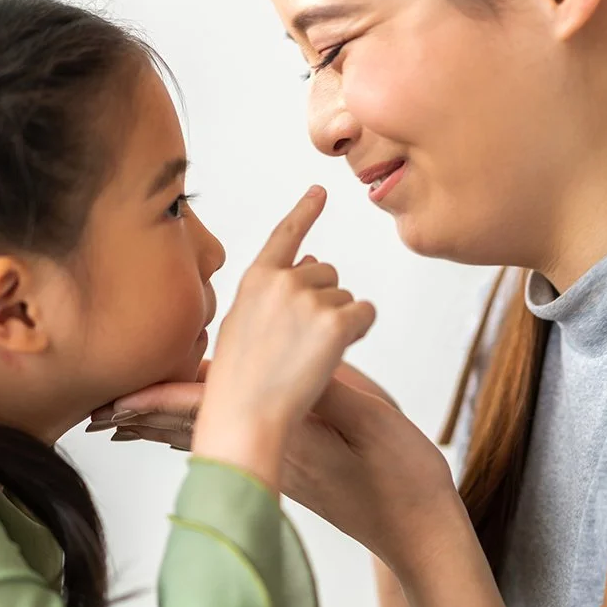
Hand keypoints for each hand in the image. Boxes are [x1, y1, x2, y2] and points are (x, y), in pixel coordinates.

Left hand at [89, 362, 460, 574]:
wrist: (416, 528)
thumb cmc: (399, 478)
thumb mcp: (369, 423)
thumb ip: (329, 389)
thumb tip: (289, 358)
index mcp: (282, 436)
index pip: (207, 415)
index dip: (158, 405)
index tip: (113, 406)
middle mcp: (272, 451)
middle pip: (195, 430)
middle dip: (148, 417)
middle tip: (100, 413)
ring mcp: (280, 461)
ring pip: (212, 438)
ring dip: (169, 424)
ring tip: (128, 418)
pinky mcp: (293, 464)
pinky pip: (239, 441)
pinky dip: (206, 428)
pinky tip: (200, 419)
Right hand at [200, 186, 375, 431]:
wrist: (245, 416)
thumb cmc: (241, 381)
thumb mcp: (244, 326)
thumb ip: (275, 293)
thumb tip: (315, 259)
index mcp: (255, 279)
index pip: (285, 236)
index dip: (305, 211)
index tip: (321, 190)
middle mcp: (283, 281)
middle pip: (327, 272)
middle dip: (325, 302)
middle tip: (303, 343)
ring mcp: (309, 299)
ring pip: (346, 297)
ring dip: (339, 322)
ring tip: (308, 356)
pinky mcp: (335, 323)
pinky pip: (366, 314)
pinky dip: (359, 332)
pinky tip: (333, 355)